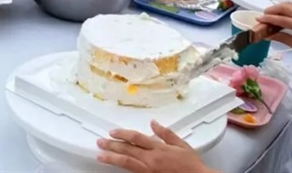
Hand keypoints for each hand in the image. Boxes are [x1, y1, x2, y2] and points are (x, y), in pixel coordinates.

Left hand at [97, 121, 214, 172]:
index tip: (112, 132)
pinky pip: (133, 172)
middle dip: (112, 146)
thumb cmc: (191, 165)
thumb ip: (166, 134)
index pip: (136, 138)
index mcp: (159, 149)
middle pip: (127, 150)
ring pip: (126, 163)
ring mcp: (149, 171)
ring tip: (101, 156)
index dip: (122, 134)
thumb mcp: (182, 145)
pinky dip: (123, 168)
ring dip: (112, 158)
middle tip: (100, 142)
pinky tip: (115, 166)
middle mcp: (151, 160)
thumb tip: (154, 123)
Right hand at [258, 2, 291, 57]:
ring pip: (287, 5)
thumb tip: (268, 35)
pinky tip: (278, 14)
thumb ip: (282, 38)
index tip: (258, 19)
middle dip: (271, 10)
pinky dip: (282, 8)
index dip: (268, 19)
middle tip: (263, 17)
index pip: (281, 19)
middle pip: (283, 7)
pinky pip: (291, 6)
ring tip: (269, 15)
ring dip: (276, 8)